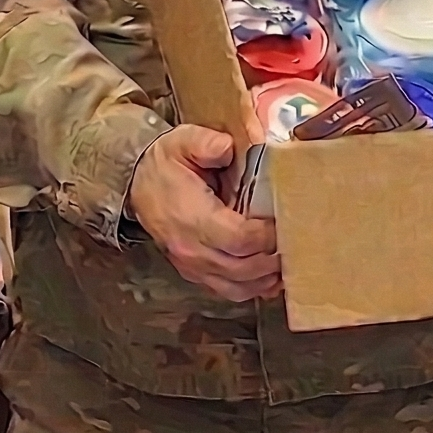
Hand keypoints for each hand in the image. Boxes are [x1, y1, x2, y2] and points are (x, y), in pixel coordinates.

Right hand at [127, 125, 281, 302]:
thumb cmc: (164, 165)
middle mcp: (191, 249)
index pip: (239, 239)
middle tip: (295, 242)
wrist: (137, 183)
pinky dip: (252, 288)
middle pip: (243, 269)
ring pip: (238, 287)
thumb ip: (207, 142)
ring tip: (287, 261)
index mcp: (191, 218)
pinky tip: (269, 276)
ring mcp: (191, 266)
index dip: (267, 235)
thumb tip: (228, 148)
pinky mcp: (194, 273)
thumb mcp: (182, 141)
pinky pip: (228, 291)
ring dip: (266, 278)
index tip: (284, 222)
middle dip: (273, 259)